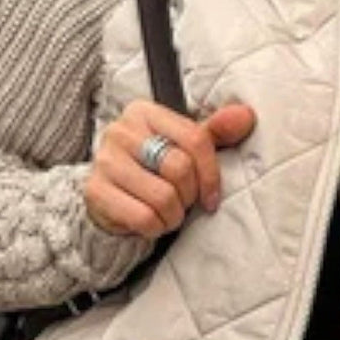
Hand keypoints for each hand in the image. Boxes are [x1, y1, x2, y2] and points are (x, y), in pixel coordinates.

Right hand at [84, 98, 256, 237]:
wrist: (109, 198)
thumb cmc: (153, 170)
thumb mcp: (183, 147)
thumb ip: (215, 132)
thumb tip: (245, 115)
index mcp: (144, 112)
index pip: (195, 139)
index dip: (211, 174)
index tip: (211, 196)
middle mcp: (121, 131)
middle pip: (179, 168)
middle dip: (189, 195)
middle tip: (182, 202)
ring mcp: (104, 160)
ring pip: (163, 197)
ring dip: (173, 215)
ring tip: (166, 212)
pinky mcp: (94, 191)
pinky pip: (143, 217)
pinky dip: (155, 227)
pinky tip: (150, 221)